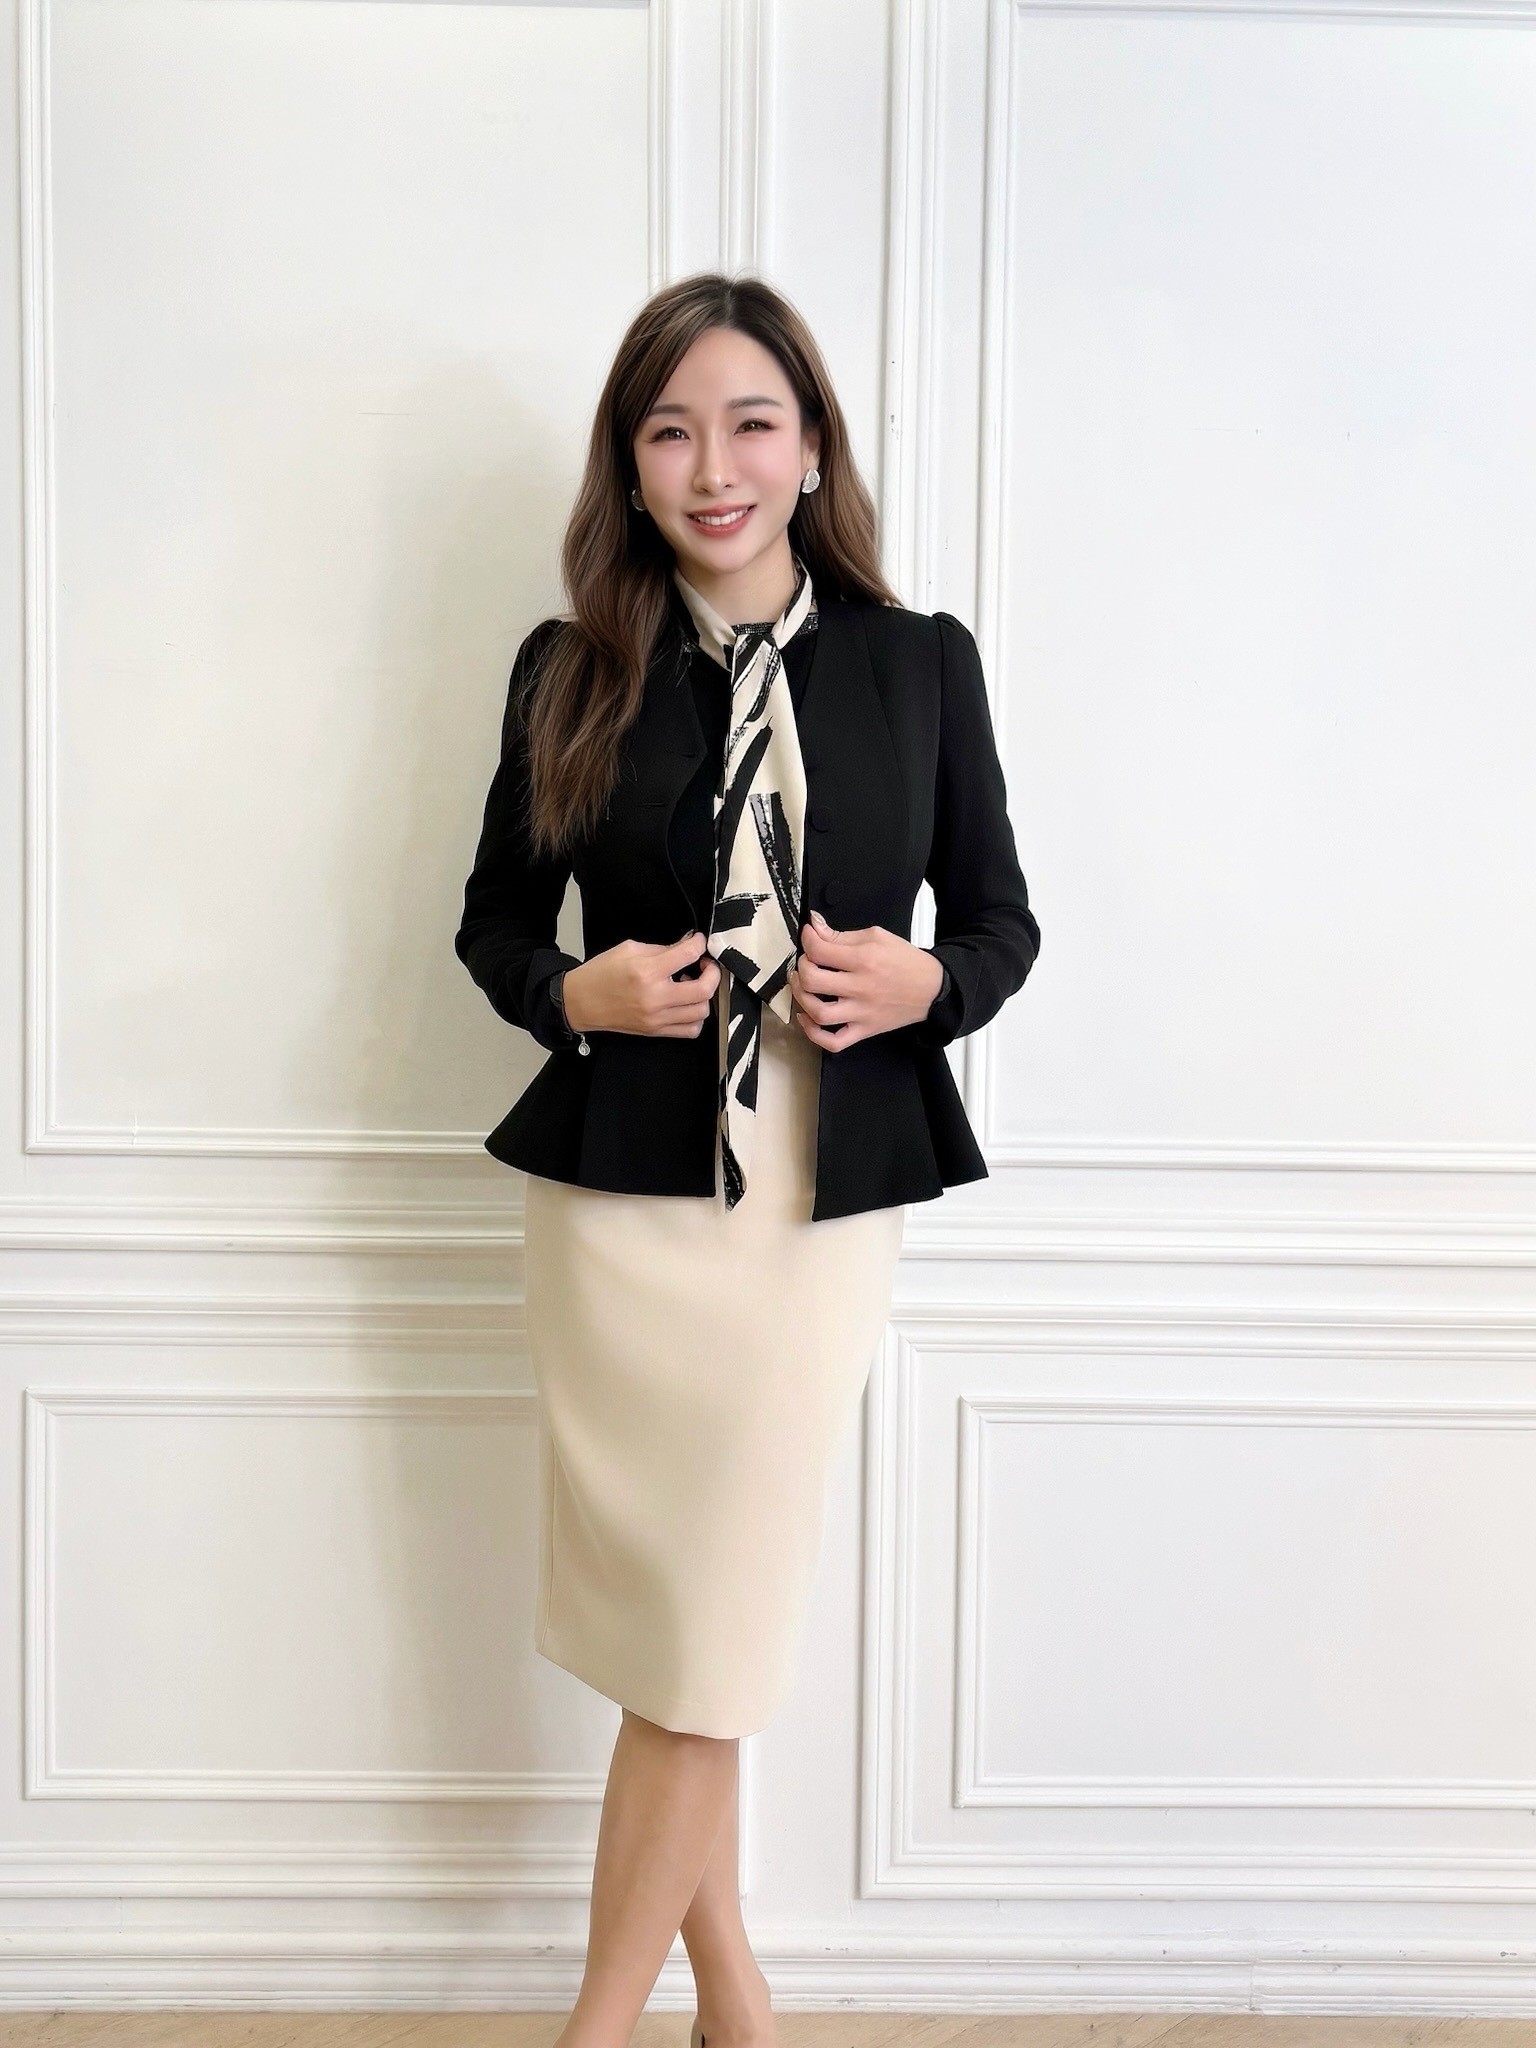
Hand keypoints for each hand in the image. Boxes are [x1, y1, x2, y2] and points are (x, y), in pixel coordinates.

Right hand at [562, 930, 720, 1038]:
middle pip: (704, 989)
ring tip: (693, 985)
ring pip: (702, 1011)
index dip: (699, 944)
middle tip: (704, 965)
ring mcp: (657, 1018)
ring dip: (704, 995)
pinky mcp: (656, 1031)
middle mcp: (655, 997)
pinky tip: (687, 1004)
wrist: (580, 1002)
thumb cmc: (601, 974)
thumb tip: (687, 946)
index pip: (687, 955)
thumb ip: (662, 949)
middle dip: (712, 973)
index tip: (699, 942)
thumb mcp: (629, 949)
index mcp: (646, 971)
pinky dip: (696, 1016)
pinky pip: (691, 1030)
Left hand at [788, 908, 944, 1051]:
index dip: (807, 940)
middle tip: (806, 962)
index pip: (819, 950)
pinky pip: (834, 1042)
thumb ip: (841, 935)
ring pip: (818, 1012)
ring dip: (800, 997)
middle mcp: (860, 988)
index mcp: (864, 959)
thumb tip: (815, 927)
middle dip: (801, 967)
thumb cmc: (906, 962)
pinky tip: (807, 1018)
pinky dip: (814, 1034)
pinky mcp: (864, 1030)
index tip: (809, 936)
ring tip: (801, 985)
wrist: (932, 989)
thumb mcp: (877, 937)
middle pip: (812, 980)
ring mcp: (861, 1013)